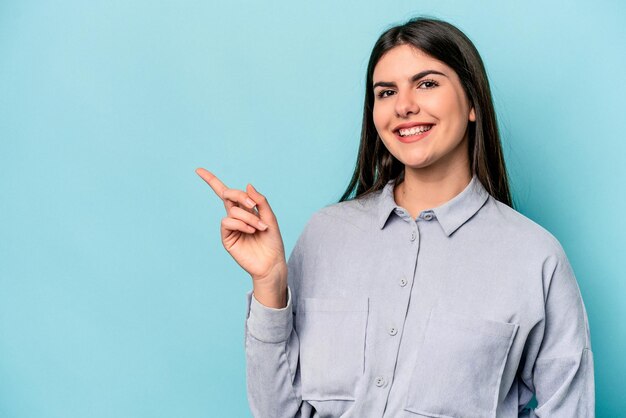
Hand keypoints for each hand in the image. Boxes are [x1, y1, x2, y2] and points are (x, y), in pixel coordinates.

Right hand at [196, 168, 287, 307]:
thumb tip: (248, 185)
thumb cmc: (272, 241)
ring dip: (248, 217)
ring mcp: (230, 227)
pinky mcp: (227, 238)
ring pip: (232, 211)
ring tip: (260, 228)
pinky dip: (241, 224)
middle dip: (239, 196)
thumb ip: (260, 201)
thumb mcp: (270, 217)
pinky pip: (228, 222)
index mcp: (245, 209)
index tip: (198, 170)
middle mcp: (236, 216)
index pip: (227, 193)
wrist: (272, 262)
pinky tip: (250, 231)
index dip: (211, 180)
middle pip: (228, 195)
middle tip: (253, 205)